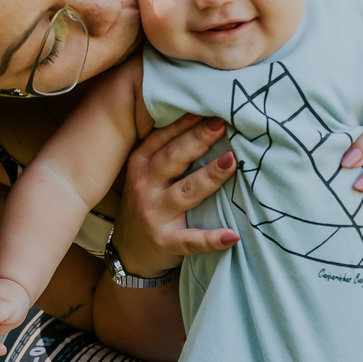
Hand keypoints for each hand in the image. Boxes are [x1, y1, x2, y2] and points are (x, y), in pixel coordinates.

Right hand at [115, 112, 239, 273]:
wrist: (130, 254)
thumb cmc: (147, 203)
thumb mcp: (146, 173)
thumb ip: (168, 151)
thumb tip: (207, 117)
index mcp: (140, 164)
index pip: (163, 138)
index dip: (186, 122)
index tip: (210, 107)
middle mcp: (144, 186)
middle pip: (173, 159)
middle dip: (198, 140)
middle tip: (222, 123)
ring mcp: (154, 215)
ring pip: (185, 192)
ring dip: (209, 176)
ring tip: (231, 161)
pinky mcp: (165, 242)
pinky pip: (191, 241)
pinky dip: (212, 239)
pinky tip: (233, 235)